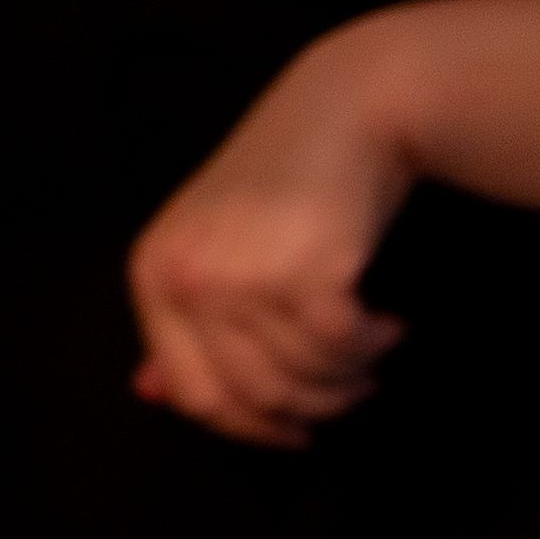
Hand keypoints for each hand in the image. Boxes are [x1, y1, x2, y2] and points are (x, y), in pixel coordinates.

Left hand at [125, 37, 417, 446]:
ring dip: (349, 377)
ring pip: (302, 377)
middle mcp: (190, 278)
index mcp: (155, 274)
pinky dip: (373, 346)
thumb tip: (151, 394)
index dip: (249, 427)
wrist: (346, 107)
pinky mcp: (306, 270)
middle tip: (353, 390)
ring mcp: (245, 274)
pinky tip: (387, 324)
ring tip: (372, 348)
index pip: (193, 393)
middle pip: (253, 396)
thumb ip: (183, 320)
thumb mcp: (214, 244)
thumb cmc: (284, 179)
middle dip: (312, 408)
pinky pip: (342, 348)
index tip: (293, 432)